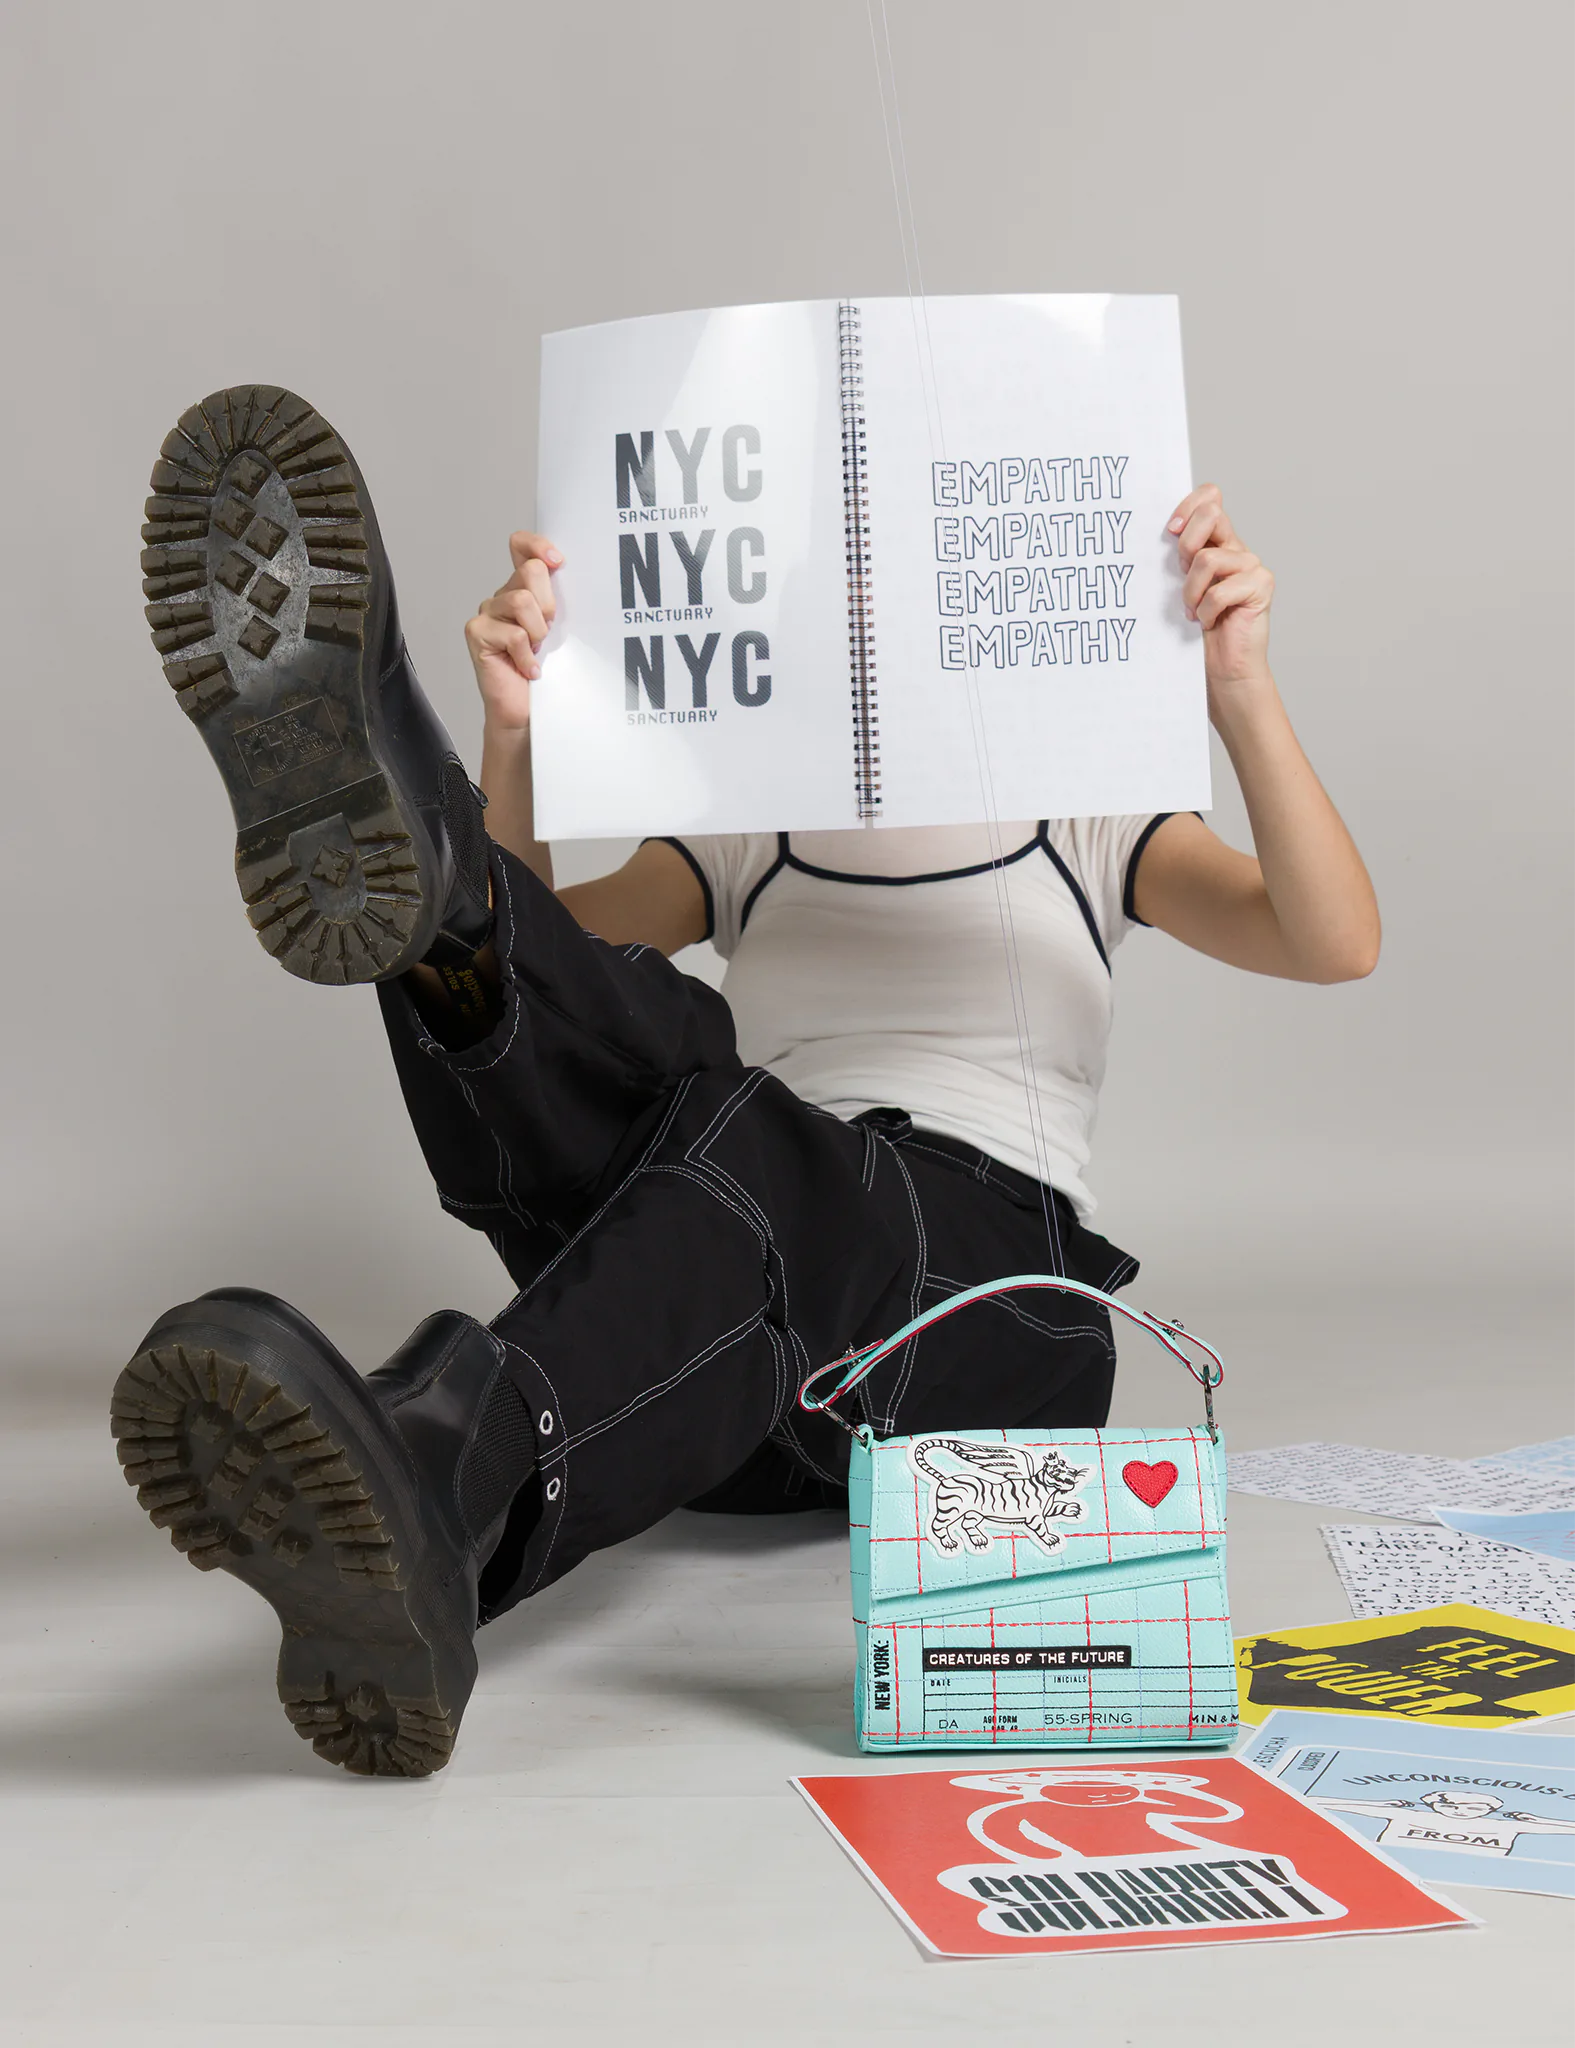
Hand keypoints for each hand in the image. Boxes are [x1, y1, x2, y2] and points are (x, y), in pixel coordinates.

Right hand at [463, 531, 561, 733]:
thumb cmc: (547, 672)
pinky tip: (529, 669)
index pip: (521, 546)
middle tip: (549, 632)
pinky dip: (526, 655)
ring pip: (520, 600)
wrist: (527, 712)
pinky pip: (512, 633)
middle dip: (549, 603)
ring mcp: (487, 614)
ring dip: (537, 631)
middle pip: (530, 571)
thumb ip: (560, 600)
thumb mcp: (562, 630)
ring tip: (537, 651)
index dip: (538, 545)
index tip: (558, 562)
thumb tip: (568, 576)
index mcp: (523, 588)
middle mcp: (502, 596)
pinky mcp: (477, 633)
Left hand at [1167, 485, 1274, 711]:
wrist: (1223, 666)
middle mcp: (1236, 548)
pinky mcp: (1261, 586)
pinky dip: (1205, 611)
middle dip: (1185, 545)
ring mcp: (1252, 565)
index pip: (1210, 497)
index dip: (1188, 506)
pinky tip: (1208, 622)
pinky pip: (1220, 590)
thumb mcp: (1181, 584)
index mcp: (1217, 541)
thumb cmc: (1198, 627)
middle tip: (1180, 574)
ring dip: (1191, 591)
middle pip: (1211, 514)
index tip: (1169, 530)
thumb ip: (1180, 556)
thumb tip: (1165, 529)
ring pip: (1207, 559)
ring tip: (1193, 611)